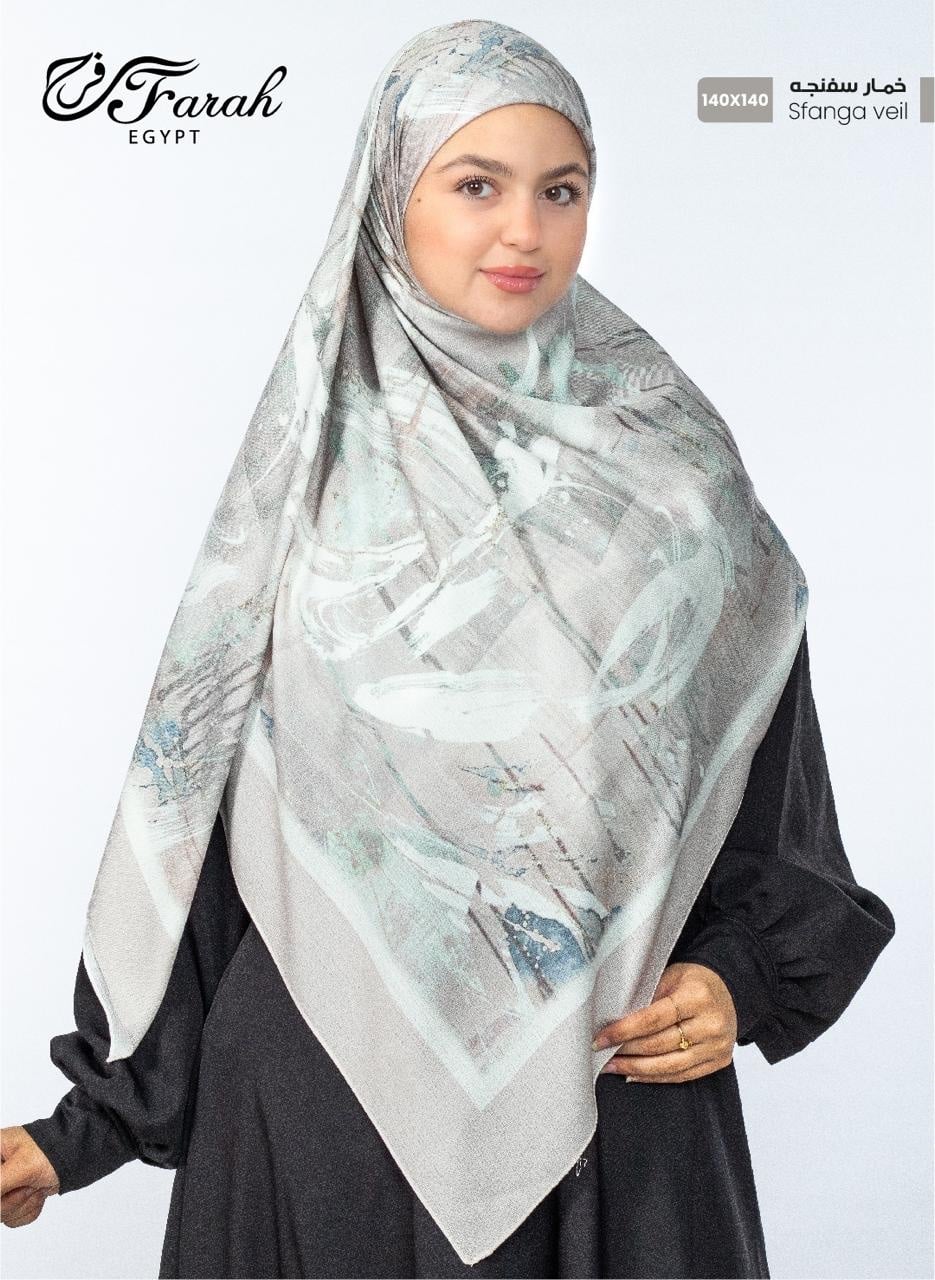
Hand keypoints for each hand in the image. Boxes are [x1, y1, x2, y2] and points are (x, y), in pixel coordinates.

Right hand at [1, 1126, 59, 1226]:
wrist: (76, 1155)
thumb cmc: (50, 1151)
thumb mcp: (20, 1167)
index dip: (1, 1191)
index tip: (9, 1187)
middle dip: (11, 1199)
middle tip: (28, 1184)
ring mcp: (1, 1186)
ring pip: (0, 1214)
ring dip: (22, 1203)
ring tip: (34, 1185)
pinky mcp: (11, 1199)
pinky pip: (11, 1219)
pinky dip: (28, 1209)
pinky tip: (37, 1192)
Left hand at [592, 962, 737, 1083]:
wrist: (730, 990)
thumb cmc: (695, 980)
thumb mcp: (671, 976)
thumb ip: (647, 996)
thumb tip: (615, 1018)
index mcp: (697, 997)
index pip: (653, 1019)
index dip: (623, 1031)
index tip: (600, 1038)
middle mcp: (711, 1024)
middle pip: (659, 1045)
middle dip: (626, 1051)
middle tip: (601, 1052)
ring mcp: (717, 1046)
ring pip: (669, 1066)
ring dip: (636, 1069)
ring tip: (612, 1066)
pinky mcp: (719, 1061)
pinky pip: (682, 1075)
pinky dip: (656, 1077)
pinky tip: (635, 1074)